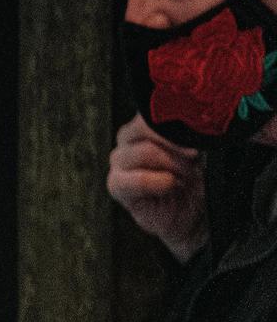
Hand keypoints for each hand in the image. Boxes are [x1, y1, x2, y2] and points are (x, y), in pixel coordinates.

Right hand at [108, 115, 206, 261]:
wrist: (198, 212)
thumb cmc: (201, 177)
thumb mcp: (205, 148)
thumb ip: (196, 131)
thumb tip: (204, 120)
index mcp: (149, 123)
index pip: (152, 109)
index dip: (175, 119)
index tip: (199, 133)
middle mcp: (130, 139)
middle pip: (142, 127)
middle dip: (174, 143)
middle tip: (195, 157)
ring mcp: (120, 162)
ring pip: (142, 152)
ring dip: (171, 165)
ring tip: (185, 176)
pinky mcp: (116, 185)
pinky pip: (132, 179)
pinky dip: (157, 182)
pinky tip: (171, 186)